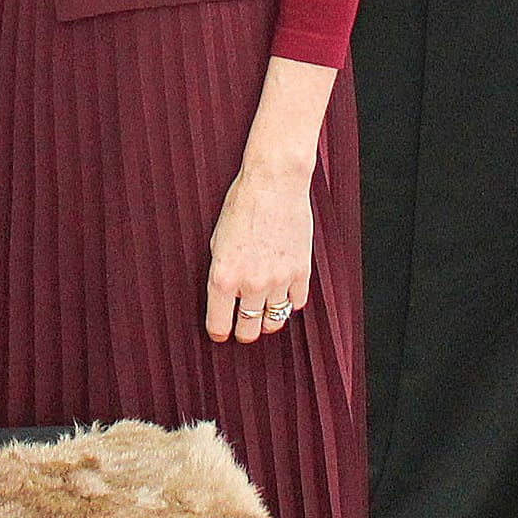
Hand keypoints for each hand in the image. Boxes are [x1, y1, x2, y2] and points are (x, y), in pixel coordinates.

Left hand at [205, 160, 312, 342]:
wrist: (274, 185)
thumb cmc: (241, 206)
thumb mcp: (216, 241)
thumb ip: (221, 272)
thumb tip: (224, 296)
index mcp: (223, 277)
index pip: (219, 324)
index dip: (219, 332)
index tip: (221, 333)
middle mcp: (250, 284)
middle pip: (249, 329)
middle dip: (243, 332)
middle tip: (242, 329)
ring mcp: (279, 281)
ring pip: (274, 320)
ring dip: (267, 320)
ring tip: (263, 314)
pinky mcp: (301, 272)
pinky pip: (297, 303)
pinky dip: (289, 302)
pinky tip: (283, 294)